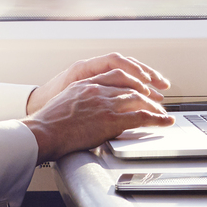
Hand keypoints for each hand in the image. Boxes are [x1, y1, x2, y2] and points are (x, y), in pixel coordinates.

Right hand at [22, 81, 172, 161]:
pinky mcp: (110, 120)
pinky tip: (163, 122)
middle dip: (147, 92)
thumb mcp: (65, 103)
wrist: (43, 132)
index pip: (117, 74)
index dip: (133, 80)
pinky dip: (156, 119)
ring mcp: (105, 103)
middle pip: (131, 85)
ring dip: (155, 106)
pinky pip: (140, 117)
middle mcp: (97, 89)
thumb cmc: (48, 124)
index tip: (142, 86)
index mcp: (86, 83)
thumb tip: (90, 110)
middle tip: (157, 99)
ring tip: (163, 113)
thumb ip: (82, 101)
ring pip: (139, 99)